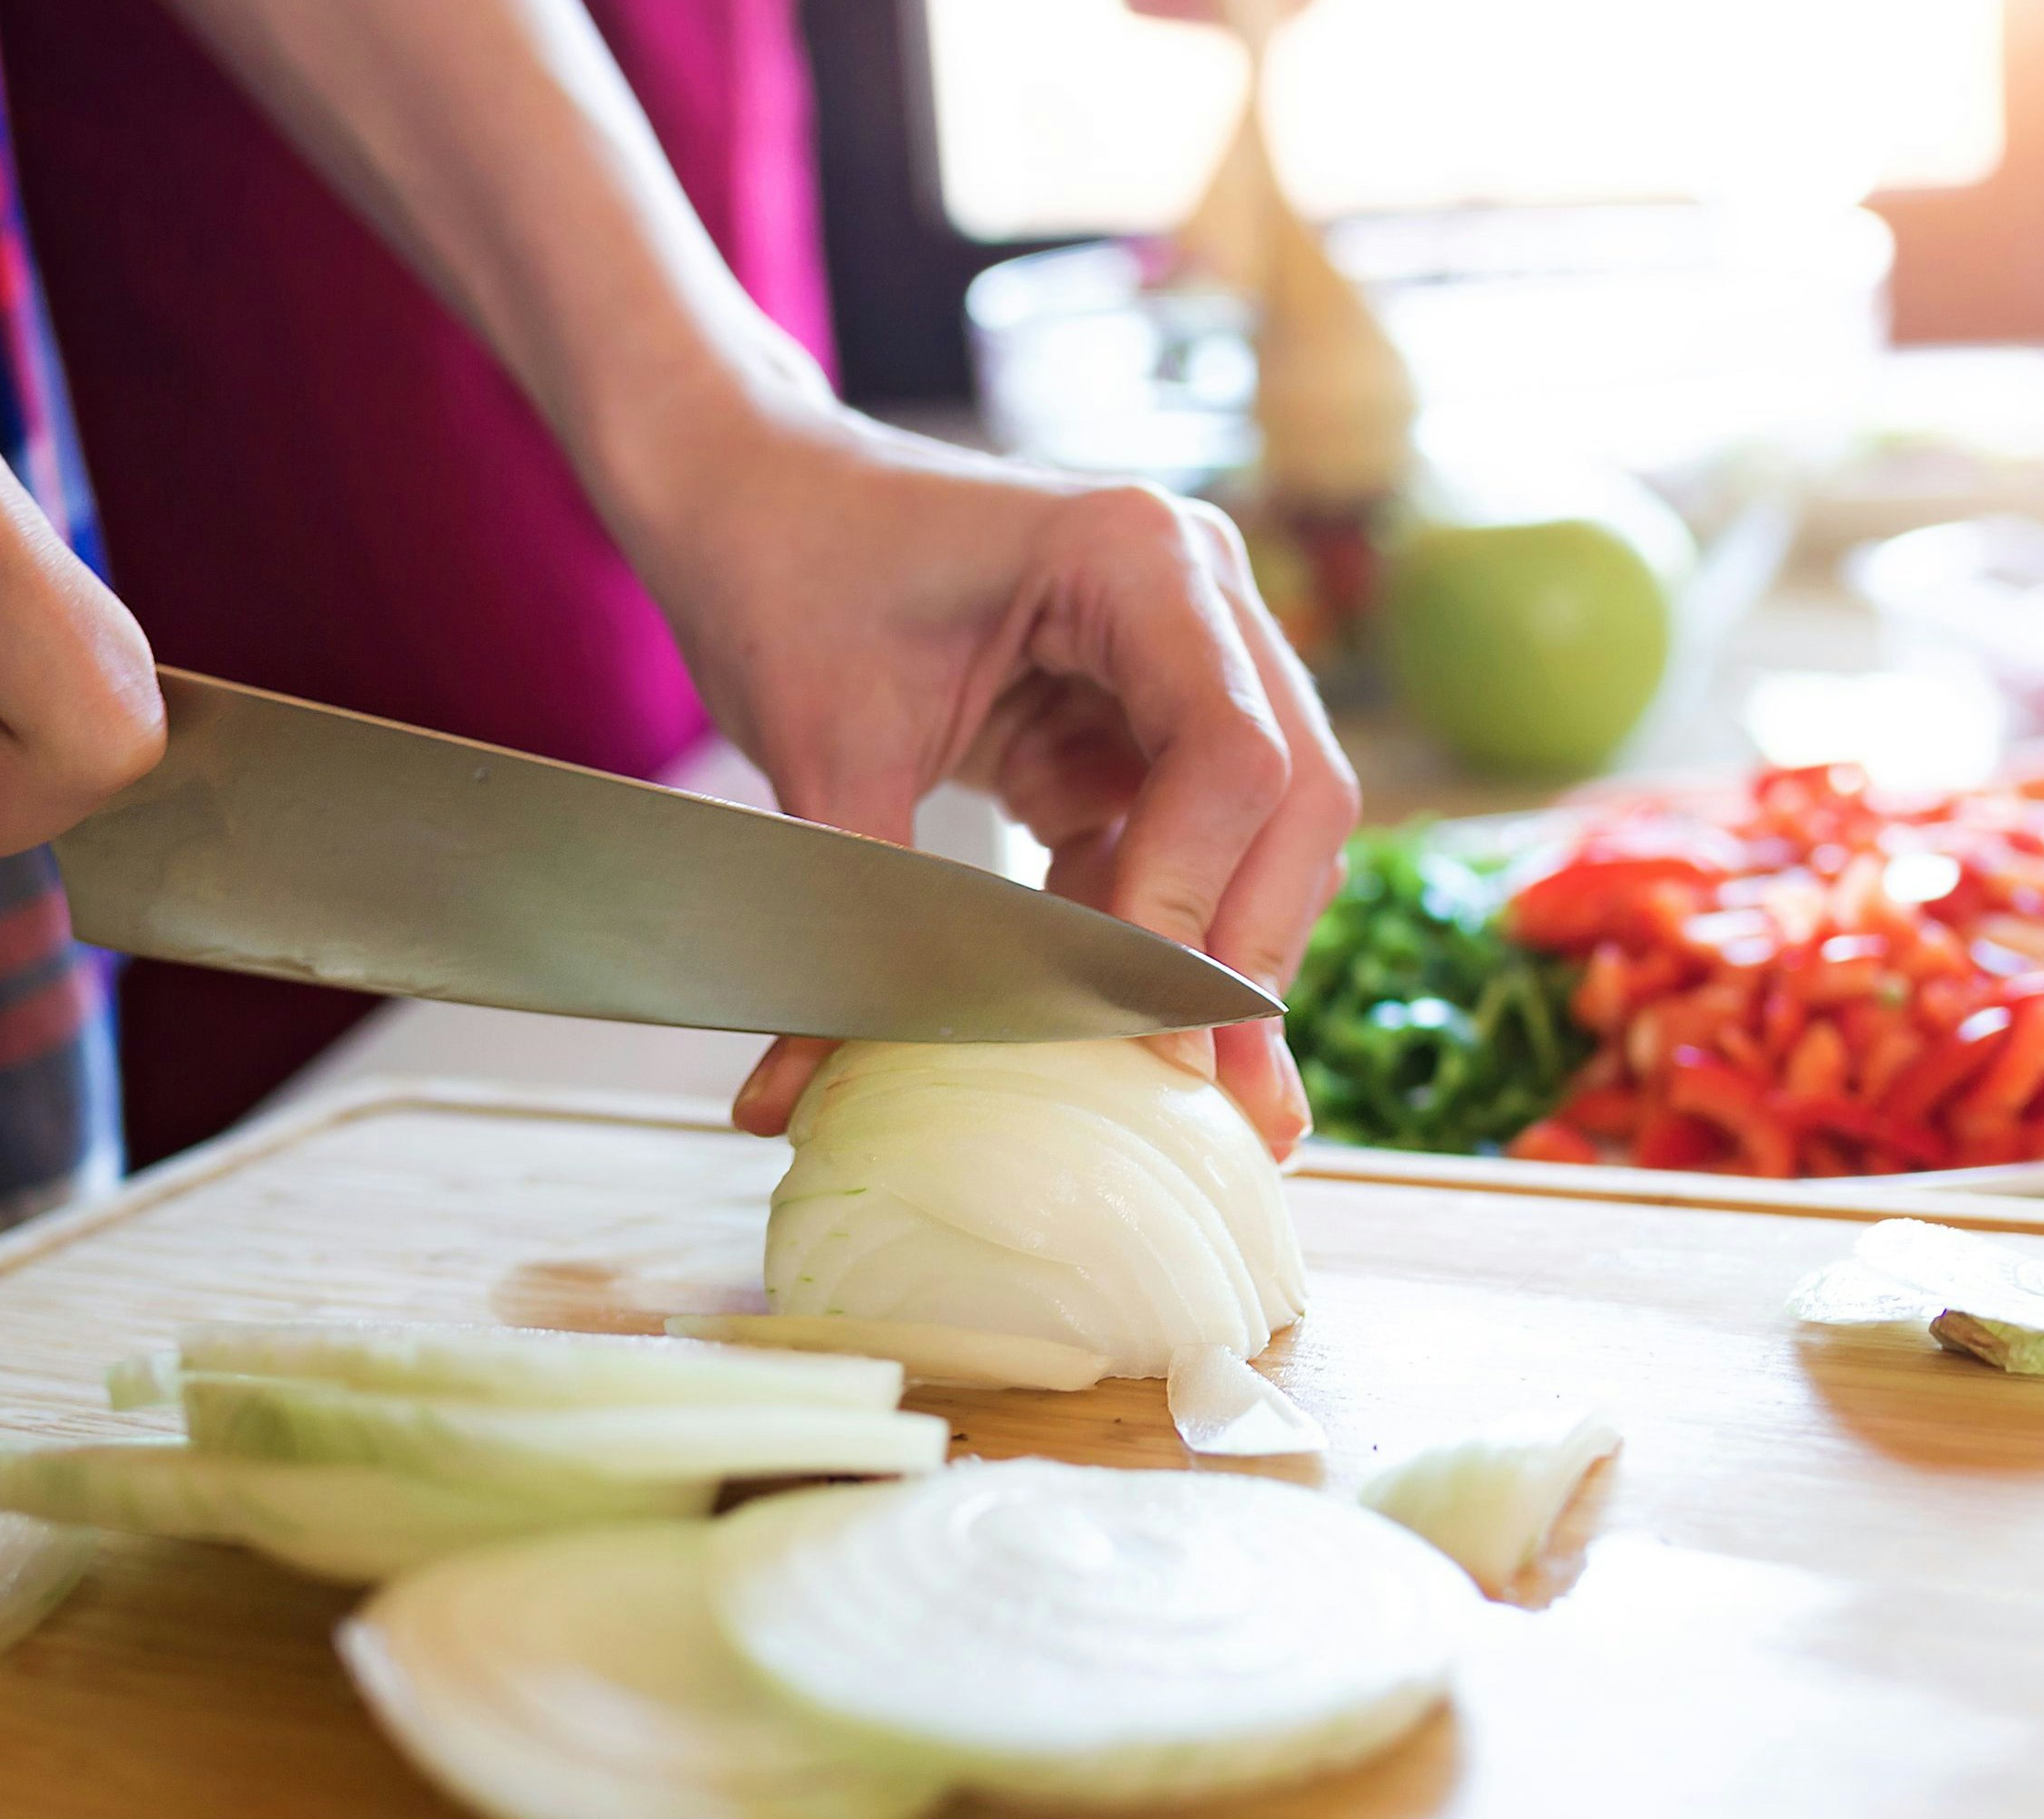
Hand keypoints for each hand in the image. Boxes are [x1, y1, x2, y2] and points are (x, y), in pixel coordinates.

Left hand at [647, 416, 1354, 1157]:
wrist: (749, 493)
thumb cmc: (782, 572)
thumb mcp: (817, 742)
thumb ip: (856, 910)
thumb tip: (799, 1102)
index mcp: (1134, 557)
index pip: (1233, 752)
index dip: (1200, 899)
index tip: (1148, 1029)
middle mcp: (1196, 596)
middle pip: (1295, 797)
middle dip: (1251, 948)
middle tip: (1223, 1096)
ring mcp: (1187, 656)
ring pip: (1266, 832)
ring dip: (1215, 952)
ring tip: (1167, 1082)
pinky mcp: (1144, 720)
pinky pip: (1192, 844)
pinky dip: (1155, 934)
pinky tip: (1098, 1016)